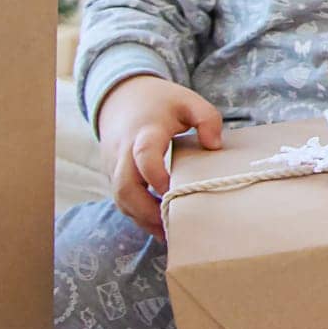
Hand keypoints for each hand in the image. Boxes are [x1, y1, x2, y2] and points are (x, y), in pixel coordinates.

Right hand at [97, 75, 223, 238]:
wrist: (122, 97)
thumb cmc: (159, 102)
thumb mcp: (187, 101)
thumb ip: (206, 118)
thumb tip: (214, 145)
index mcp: (145, 132)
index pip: (144, 155)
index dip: (157, 176)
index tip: (173, 190)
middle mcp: (124, 152)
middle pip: (125, 188)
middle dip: (147, 212)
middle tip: (173, 224)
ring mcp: (114, 166)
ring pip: (121, 200)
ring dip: (142, 218)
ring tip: (169, 231)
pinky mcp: (113, 176)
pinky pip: (122, 201)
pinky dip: (138, 215)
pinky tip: (159, 224)